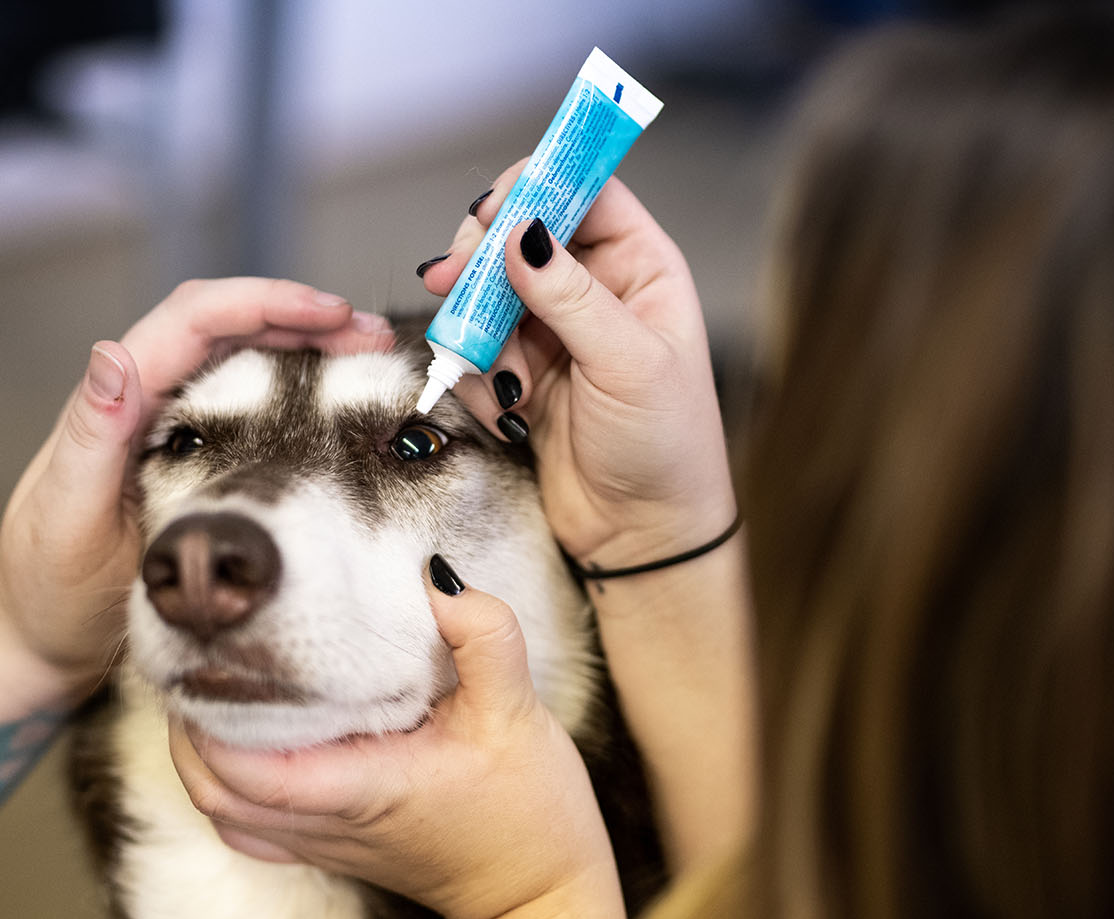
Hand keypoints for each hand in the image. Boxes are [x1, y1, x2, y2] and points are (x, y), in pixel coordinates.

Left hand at [0, 278, 393, 698]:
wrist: (37, 641)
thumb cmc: (48, 592)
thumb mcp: (66, 520)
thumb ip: (90, 440)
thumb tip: (110, 353)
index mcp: (114, 402)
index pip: (194, 320)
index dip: (266, 304)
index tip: (332, 315)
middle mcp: (138, 398)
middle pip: (223, 323)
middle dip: (299, 315)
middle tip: (370, 336)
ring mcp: (163, 425)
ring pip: (236, 353)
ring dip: (301, 342)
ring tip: (365, 354)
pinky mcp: (182, 454)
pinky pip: (238, 398)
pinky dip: (288, 383)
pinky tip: (327, 398)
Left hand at [166, 559, 620, 918]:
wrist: (538, 897)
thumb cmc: (529, 810)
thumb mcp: (518, 711)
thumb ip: (483, 637)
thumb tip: (435, 578)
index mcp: (360, 790)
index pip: (246, 769)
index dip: (207, 717)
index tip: (209, 653)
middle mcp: (326, 825)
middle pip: (211, 790)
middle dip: (188, 726)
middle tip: (202, 656)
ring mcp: (321, 844)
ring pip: (221, 810)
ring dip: (202, 753)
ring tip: (218, 686)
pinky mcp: (328, 849)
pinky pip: (248, 825)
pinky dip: (229, 783)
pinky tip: (250, 738)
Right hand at [421, 162, 734, 567]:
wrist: (643, 535)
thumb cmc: (665, 447)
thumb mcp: (627, 363)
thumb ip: (570, 295)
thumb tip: (522, 233)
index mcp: (641, 267)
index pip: (583, 191)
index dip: (533, 188)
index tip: (488, 211)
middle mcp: (597, 289)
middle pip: (519, 235)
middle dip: (481, 263)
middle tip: (448, 283)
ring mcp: (556, 332)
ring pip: (487, 296)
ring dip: (479, 335)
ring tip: (506, 383)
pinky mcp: (523, 373)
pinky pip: (477, 352)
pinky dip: (479, 380)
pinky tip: (510, 417)